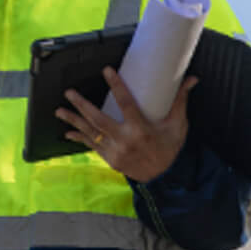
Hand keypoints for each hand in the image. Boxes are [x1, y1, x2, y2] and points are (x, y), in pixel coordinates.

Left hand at [55, 66, 197, 182]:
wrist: (164, 178)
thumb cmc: (170, 148)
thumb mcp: (177, 125)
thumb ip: (180, 101)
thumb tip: (192, 79)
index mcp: (141, 130)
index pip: (126, 103)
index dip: (116, 86)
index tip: (107, 71)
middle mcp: (125, 141)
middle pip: (98, 119)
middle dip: (81, 105)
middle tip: (69, 92)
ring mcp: (115, 151)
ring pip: (90, 133)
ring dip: (73, 121)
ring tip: (59, 110)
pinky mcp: (110, 159)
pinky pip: (91, 146)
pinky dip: (78, 138)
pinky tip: (67, 132)